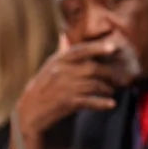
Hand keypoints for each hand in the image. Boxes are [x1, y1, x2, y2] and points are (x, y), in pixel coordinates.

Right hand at [8, 36, 135, 148]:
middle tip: (118, 77)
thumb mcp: (49, 68)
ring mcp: (64, 87)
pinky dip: (102, 103)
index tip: (113, 47)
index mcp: (57, 61)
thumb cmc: (43, 88)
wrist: (30, 112)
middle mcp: (61, 72)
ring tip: (111, 91)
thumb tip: (64, 36)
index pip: (80, 50)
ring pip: (93, 84)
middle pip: (92, 68)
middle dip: (108, 73)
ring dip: (106, 88)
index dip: (97, 48)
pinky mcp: (67, 103)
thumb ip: (61, 54)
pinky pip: (90, 101)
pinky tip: (111, 104)